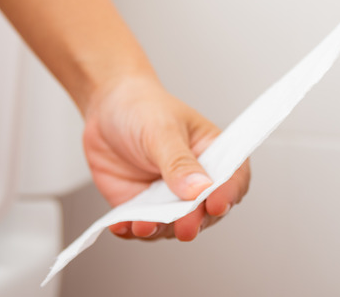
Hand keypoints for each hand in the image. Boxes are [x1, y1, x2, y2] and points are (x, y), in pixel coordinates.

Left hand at [82, 75, 249, 240]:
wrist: (106, 109)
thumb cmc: (143, 109)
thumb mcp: (162, 131)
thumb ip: (179, 162)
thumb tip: (199, 189)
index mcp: (214, 154)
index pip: (233, 178)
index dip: (228, 193)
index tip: (216, 204)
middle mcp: (197, 181)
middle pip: (207, 211)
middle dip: (195, 221)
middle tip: (184, 227)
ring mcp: (170, 197)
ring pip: (175, 225)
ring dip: (162, 230)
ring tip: (144, 226)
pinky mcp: (144, 207)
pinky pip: (143, 227)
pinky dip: (133, 230)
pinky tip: (124, 226)